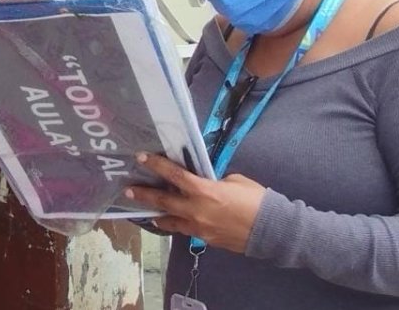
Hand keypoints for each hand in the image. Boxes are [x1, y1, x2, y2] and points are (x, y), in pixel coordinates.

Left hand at [124, 152, 265, 253]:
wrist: (270, 230)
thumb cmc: (256, 199)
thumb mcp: (234, 181)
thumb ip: (214, 181)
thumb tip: (204, 182)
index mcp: (204, 191)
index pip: (174, 175)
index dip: (156, 165)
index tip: (141, 158)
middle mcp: (196, 210)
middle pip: (163, 201)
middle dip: (144, 195)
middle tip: (128, 190)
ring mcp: (199, 227)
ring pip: (170, 221)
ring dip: (157, 214)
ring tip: (146, 211)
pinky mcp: (205, 239)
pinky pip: (184, 230)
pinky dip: (176, 224)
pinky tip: (171, 221)